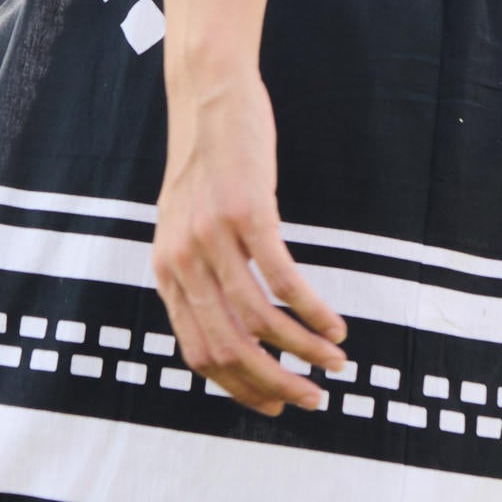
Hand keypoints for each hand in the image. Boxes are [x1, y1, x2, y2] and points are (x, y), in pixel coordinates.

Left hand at [154, 69, 346, 414]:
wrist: (207, 96)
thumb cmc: (206, 164)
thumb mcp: (186, 226)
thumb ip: (199, 274)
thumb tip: (231, 327)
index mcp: (166, 273)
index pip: (199, 353)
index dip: (239, 388)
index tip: (274, 405)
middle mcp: (182, 262)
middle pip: (229, 347)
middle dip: (275, 383)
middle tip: (312, 399)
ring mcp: (212, 237)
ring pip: (260, 320)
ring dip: (303, 351)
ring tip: (335, 362)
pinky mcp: (246, 211)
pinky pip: (283, 278)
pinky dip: (312, 310)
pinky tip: (334, 325)